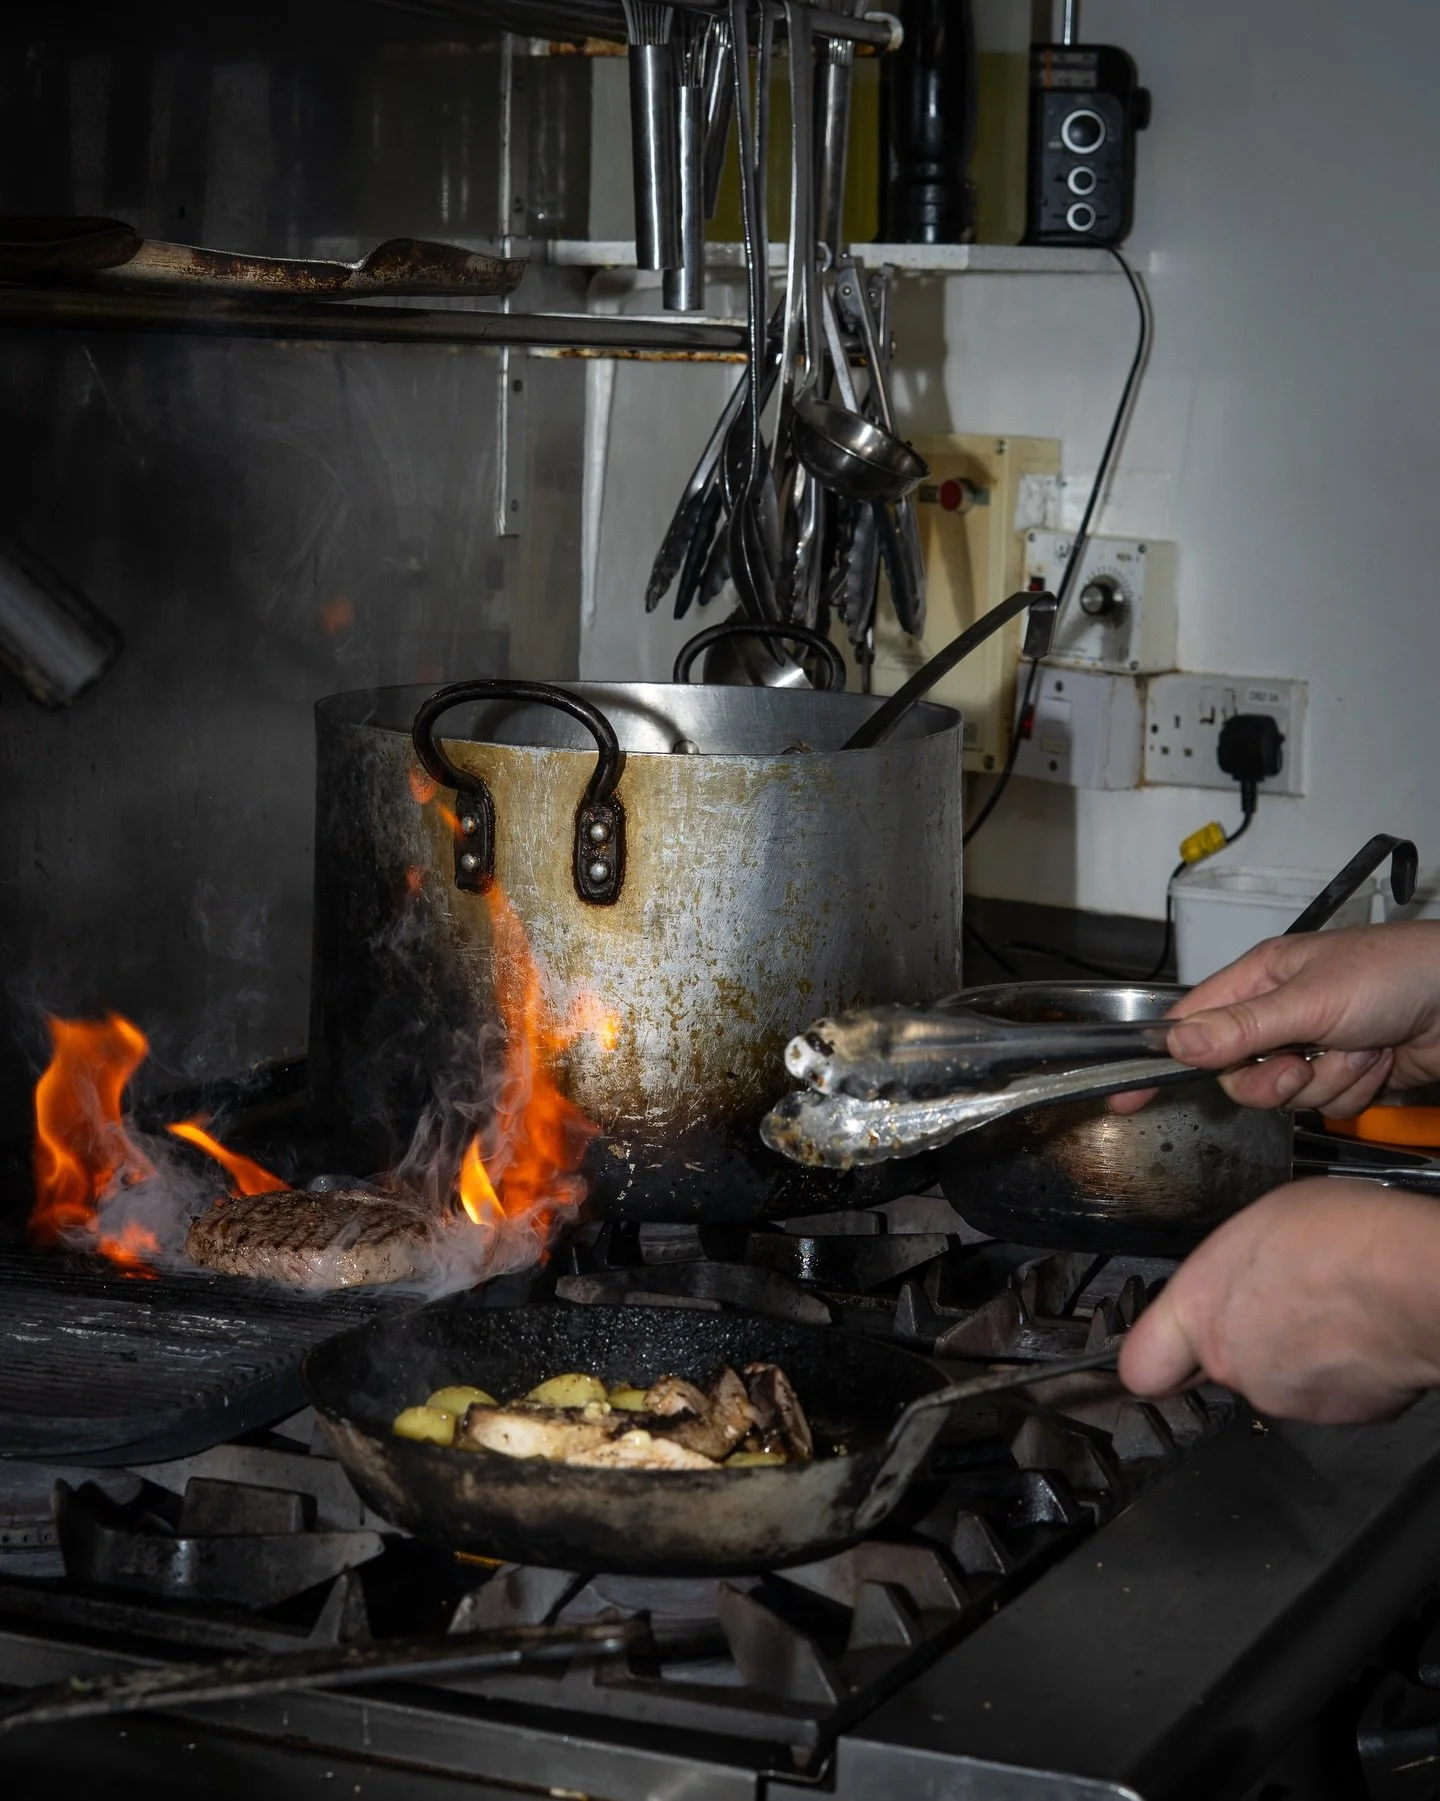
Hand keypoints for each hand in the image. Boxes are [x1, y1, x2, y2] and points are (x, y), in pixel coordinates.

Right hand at [1111, 921, 1439, 1115]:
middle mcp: (1280, 1014)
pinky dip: (1353, 1088)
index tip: (1125, 1094)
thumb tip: (1177, 1045)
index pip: (1191, 1023)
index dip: (1162, 1058)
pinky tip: (1379, 1061)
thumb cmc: (1394, 974)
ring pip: (1283, 1094)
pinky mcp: (1344, 1074)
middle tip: (1304, 1060)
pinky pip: (1324, 1105)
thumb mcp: (1310, 999)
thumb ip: (1242, 1027)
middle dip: (1273, 1076)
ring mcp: (1312, 1046)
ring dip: (1326, 1079)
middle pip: (1236, 1072)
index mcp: (1259, 979)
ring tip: (1359, 1049)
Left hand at [1119, 1179, 1439, 1422]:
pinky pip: (1327, 1393)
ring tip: (1332, 1311)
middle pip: (1223, 1364)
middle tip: (1284, 1302)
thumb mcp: (1259, 1224)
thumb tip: (1244, 1278)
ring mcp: (1283, 1398)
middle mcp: (1230, 1364)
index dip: (1156, 1358)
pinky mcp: (1340, 1419)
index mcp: (1198, 1310)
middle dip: (1247, 1340)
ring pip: (1277, 1380)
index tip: (1167, 1348)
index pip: (1141, 1366)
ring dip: (1296, 1355)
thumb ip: (1230, 1271)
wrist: (1412, 1280)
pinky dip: (1340, 1373)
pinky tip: (1360, 1334)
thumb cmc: (1341, 1236)